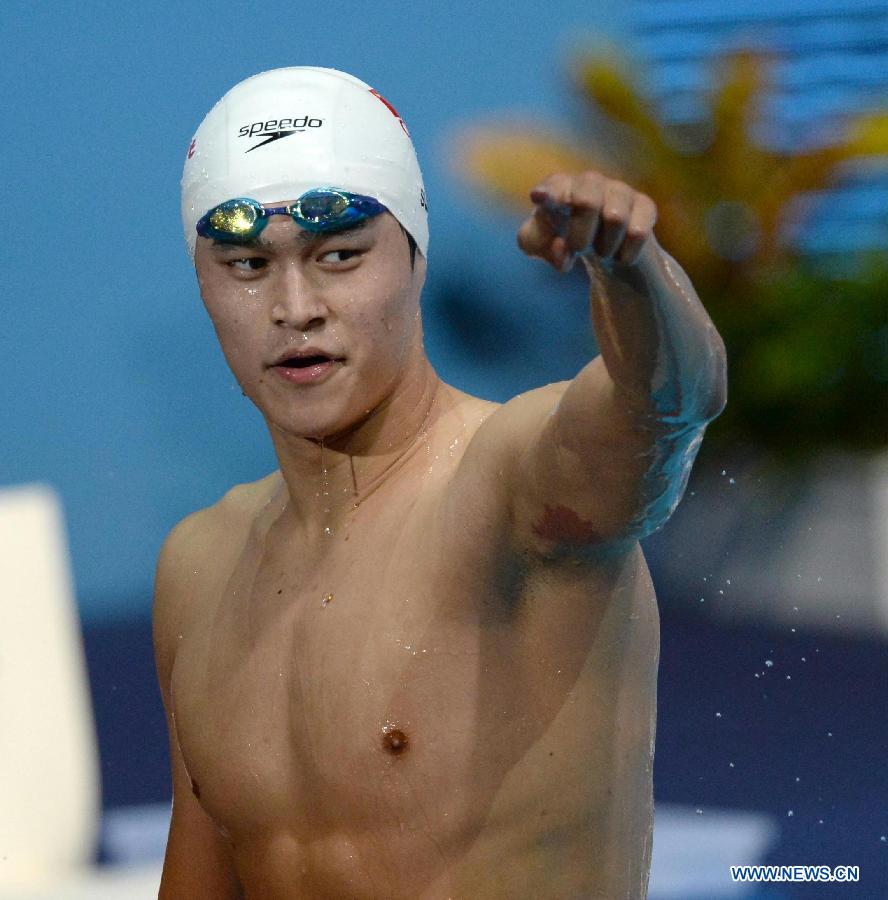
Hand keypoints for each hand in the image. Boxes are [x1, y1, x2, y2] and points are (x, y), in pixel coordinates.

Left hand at [517, 172, 657, 271]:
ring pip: (615, 218)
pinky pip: (638, 232)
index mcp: (559, 187)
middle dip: (580, 235)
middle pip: (587, 200)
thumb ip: (536, 245)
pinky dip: (625, 254)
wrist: (606, 251)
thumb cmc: (564, 239)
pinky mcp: (644, 205)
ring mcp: (619, 190)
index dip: (548, 193)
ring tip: (601, 251)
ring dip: (604, 247)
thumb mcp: (540, 246)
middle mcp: (590, 181)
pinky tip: (620, 254)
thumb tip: (561, 247)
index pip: (553, 186)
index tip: (539, 198)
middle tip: (579, 248)